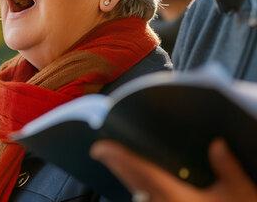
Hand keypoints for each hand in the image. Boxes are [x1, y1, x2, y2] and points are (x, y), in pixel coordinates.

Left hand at [90, 138, 256, 201]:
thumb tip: (217, 144)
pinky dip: (140, 191)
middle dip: (116, 166)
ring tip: (117, 164)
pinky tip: (141, 187)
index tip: (99, 148)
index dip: (116, 157)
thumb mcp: (240, 193)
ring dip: (128, 179)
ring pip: (138, 194)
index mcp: (174, 195)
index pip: (139, 170)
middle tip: (102, 152)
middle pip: (131, 182)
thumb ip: (227, 168)